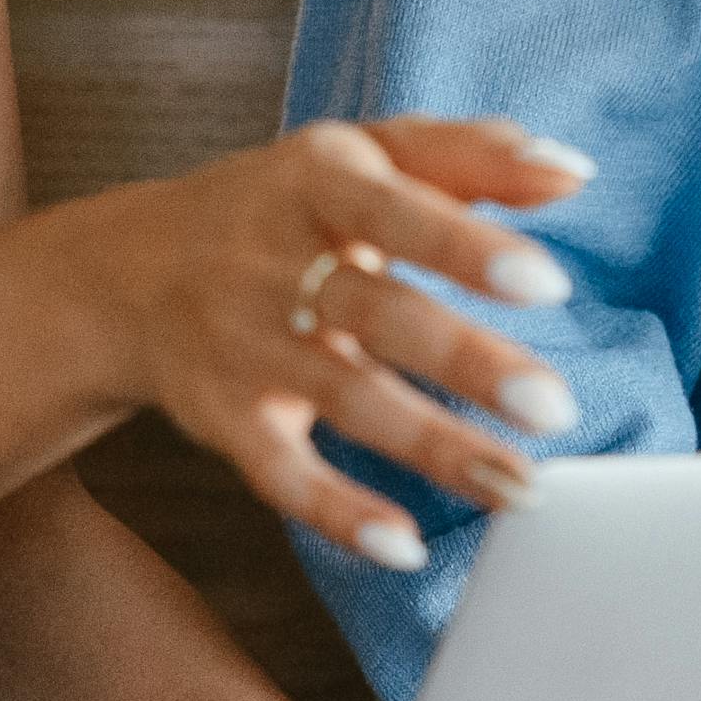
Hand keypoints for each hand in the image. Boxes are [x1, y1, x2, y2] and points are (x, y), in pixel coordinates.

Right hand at [43, 117, 588, 569]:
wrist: (127, 272)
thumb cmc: (283, 206)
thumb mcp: (361, 155)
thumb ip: (468, 155)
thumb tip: (572, 169)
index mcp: (319, 181)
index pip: (396, 210)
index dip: (466, 247)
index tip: (549, 284)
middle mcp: (277, 263)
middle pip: (379, 313)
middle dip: (467, 362)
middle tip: (554, 407)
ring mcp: (247, 345)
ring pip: (347, 399)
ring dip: (435, 447)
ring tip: (521, 486)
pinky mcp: (225, 419)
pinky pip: (280, 473)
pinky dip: (338, 513)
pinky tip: (405, 545)